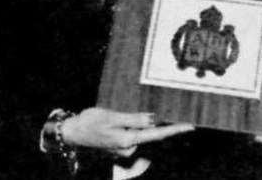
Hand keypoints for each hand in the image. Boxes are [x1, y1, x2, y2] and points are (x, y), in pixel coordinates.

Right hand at [61, 108, 193, 157]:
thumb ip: (133, 119)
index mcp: (127, 140)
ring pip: (144, 135)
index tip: (190, 126)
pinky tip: (142, 118)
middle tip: (181, 114)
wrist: (71, 133)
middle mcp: (128, 147)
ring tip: (159, 112)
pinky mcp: (120, 145)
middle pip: (153, 136)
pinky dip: (141, 127)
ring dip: (152, 125)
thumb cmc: (89, 121)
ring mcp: (124, 148)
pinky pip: (136, 135)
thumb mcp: (111, 116)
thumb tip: (153, 119)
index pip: (157, 135)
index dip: (174, 130)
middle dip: (166, 126)